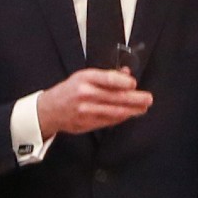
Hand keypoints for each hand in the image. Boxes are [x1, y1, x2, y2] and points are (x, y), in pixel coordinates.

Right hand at [36, 67, 152, 136]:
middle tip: (148, 99)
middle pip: (115, 96)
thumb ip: (106, 76)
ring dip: (132, 110)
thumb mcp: (84, 76)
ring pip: (114, 111)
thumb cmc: (69, 90)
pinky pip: (109, 120)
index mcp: (84, 78)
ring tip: (143, 108)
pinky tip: (129, 114)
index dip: (123, 82)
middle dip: (135, 99)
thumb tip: (127, 74)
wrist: (50, 110)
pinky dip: (121, 117)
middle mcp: (85, 94)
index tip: (134, 84)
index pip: (107, 79)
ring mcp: (86, 110)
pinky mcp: (87, 123)